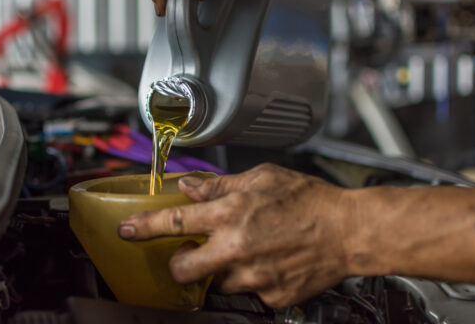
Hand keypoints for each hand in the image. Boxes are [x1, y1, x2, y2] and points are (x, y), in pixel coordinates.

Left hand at [118, 163, 351, 307]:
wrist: (348, 230)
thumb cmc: (309, 200)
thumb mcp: (262, 178)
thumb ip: (221, 185)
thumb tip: (190, 186)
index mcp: (231, 213)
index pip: (175, 222)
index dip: (144, 227)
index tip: (126, 231)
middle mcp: (237, 247)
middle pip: (184, 269)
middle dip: (178, 265)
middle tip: (189, 257)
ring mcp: (254, 276)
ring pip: (217, 284)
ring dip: (220, 271)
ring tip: (243, 254)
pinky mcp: (272, 296)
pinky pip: (250, 292)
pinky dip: (252, 279)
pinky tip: (269, 263)